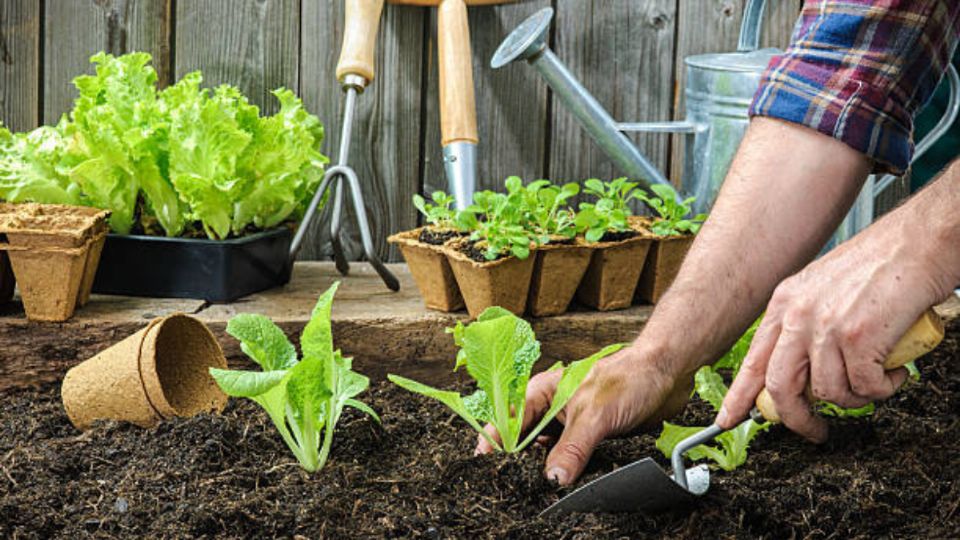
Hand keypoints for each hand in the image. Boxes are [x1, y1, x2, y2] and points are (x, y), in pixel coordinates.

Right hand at [474, 347, 691, 484]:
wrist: (667, 373)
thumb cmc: (630, 377)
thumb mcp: (595, 415)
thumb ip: (572, 449)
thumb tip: (553, 479)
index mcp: (543, 392)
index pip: (508, 421)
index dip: (495, 443)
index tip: (487, 466)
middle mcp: (552, 408)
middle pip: (523, 440)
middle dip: (518, 461)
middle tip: (515, 484)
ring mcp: (570, 424)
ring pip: (546, 452)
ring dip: (544, 469)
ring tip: (537, 488)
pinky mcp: (589, 437)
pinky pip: (569, 459)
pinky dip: (566, 472)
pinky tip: (566, 483)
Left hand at [716, 215, 951, 440]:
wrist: (919, 242)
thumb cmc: (881, 265)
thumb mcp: (822, 289)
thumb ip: (805, 326)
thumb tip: (803, 371)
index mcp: (784, 303)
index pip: (753, 360)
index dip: (739, 396)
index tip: (728, 420)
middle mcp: (798, 315)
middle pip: (779, 387)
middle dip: (796, 419)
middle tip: (815, 431)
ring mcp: (826, 326)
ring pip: (828, 393)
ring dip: (856, 399)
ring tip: (875, 381)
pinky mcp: (858, 337)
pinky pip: (865, 388)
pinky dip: (883, 388)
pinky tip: (894, 371)